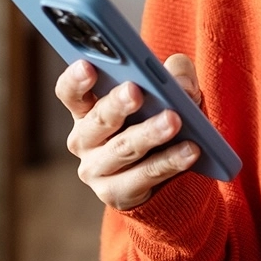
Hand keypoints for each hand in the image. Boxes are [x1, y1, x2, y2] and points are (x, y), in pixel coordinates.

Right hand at [55, 54, 203, 210]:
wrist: (167, 177)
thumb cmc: (160, 120)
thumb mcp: (168, 93)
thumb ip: (175, 76)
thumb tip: (181, 85)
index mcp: (85, 108)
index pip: (70, 92)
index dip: (76, 80)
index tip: (88, 66)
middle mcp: (84, 139)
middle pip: (98, 119)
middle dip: (117, 104)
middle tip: (134, 90)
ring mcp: (96, 170)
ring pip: (122, 148)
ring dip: (148, 134)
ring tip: (173, 120)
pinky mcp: (116, 194)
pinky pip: (145, 176)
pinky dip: (169, 161)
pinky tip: (190, 150)